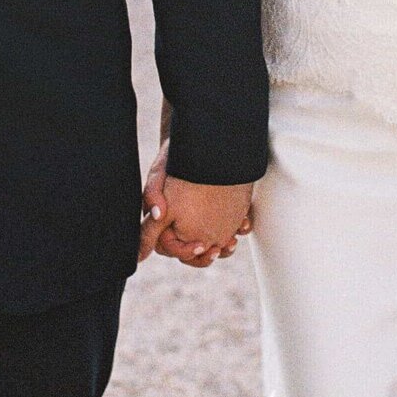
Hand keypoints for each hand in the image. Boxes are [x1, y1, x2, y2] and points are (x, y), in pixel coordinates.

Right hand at [137, 142, 251, 267]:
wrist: (198, 142)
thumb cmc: (174, 157)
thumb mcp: (160, 171)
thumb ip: (152, 193)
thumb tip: (157, 216)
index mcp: (163, 219)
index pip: (168, 247)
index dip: (184, 251)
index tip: (200, 246)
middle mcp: (179, 222)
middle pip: (191, 251)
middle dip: (206, 254)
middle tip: (221, 248)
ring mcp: (199, 218)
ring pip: (210, 243)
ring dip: (223, 246)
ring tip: (233, 240)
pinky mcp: (217, 211)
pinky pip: (226, 229)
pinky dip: (236, 229)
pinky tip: (243, 224)